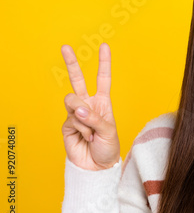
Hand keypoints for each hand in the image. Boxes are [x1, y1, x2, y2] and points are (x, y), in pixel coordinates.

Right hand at [61, 42, 119, 170]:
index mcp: (103, 102)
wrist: (97, 166)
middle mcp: (88, 105)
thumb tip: (78, 109)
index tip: (104, 46)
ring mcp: (76, 114)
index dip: (104, 63)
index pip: (103, 79)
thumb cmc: (108, 148)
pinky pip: (72, 119)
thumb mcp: (109, 131)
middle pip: (78, 80)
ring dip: (83, 115)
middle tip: (65, 47)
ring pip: (73, 101)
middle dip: (71, 63)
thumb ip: (94, 118)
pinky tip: (86, 137)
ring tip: (91, 130)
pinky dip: (82, 129)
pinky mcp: (67, 124)